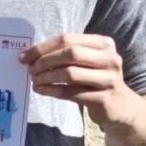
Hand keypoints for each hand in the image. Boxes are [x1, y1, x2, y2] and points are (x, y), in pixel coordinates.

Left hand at [18, 32, 141, 131]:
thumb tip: (30, 54)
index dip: (43, 47)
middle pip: (70, 53)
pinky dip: (52, 91)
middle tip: (30, 69)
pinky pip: (71, 93)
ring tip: (35, 80)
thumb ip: (65, 54)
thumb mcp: (87, 62)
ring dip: (47, 77)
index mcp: (103, 44)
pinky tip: (41, 90)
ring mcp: (109, 79)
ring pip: (70, 74)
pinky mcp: (104, 99)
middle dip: (44, 61)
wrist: (120, 106)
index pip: (67, 39)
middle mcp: (110, 58)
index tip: (25, 56)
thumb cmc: (96, 80)